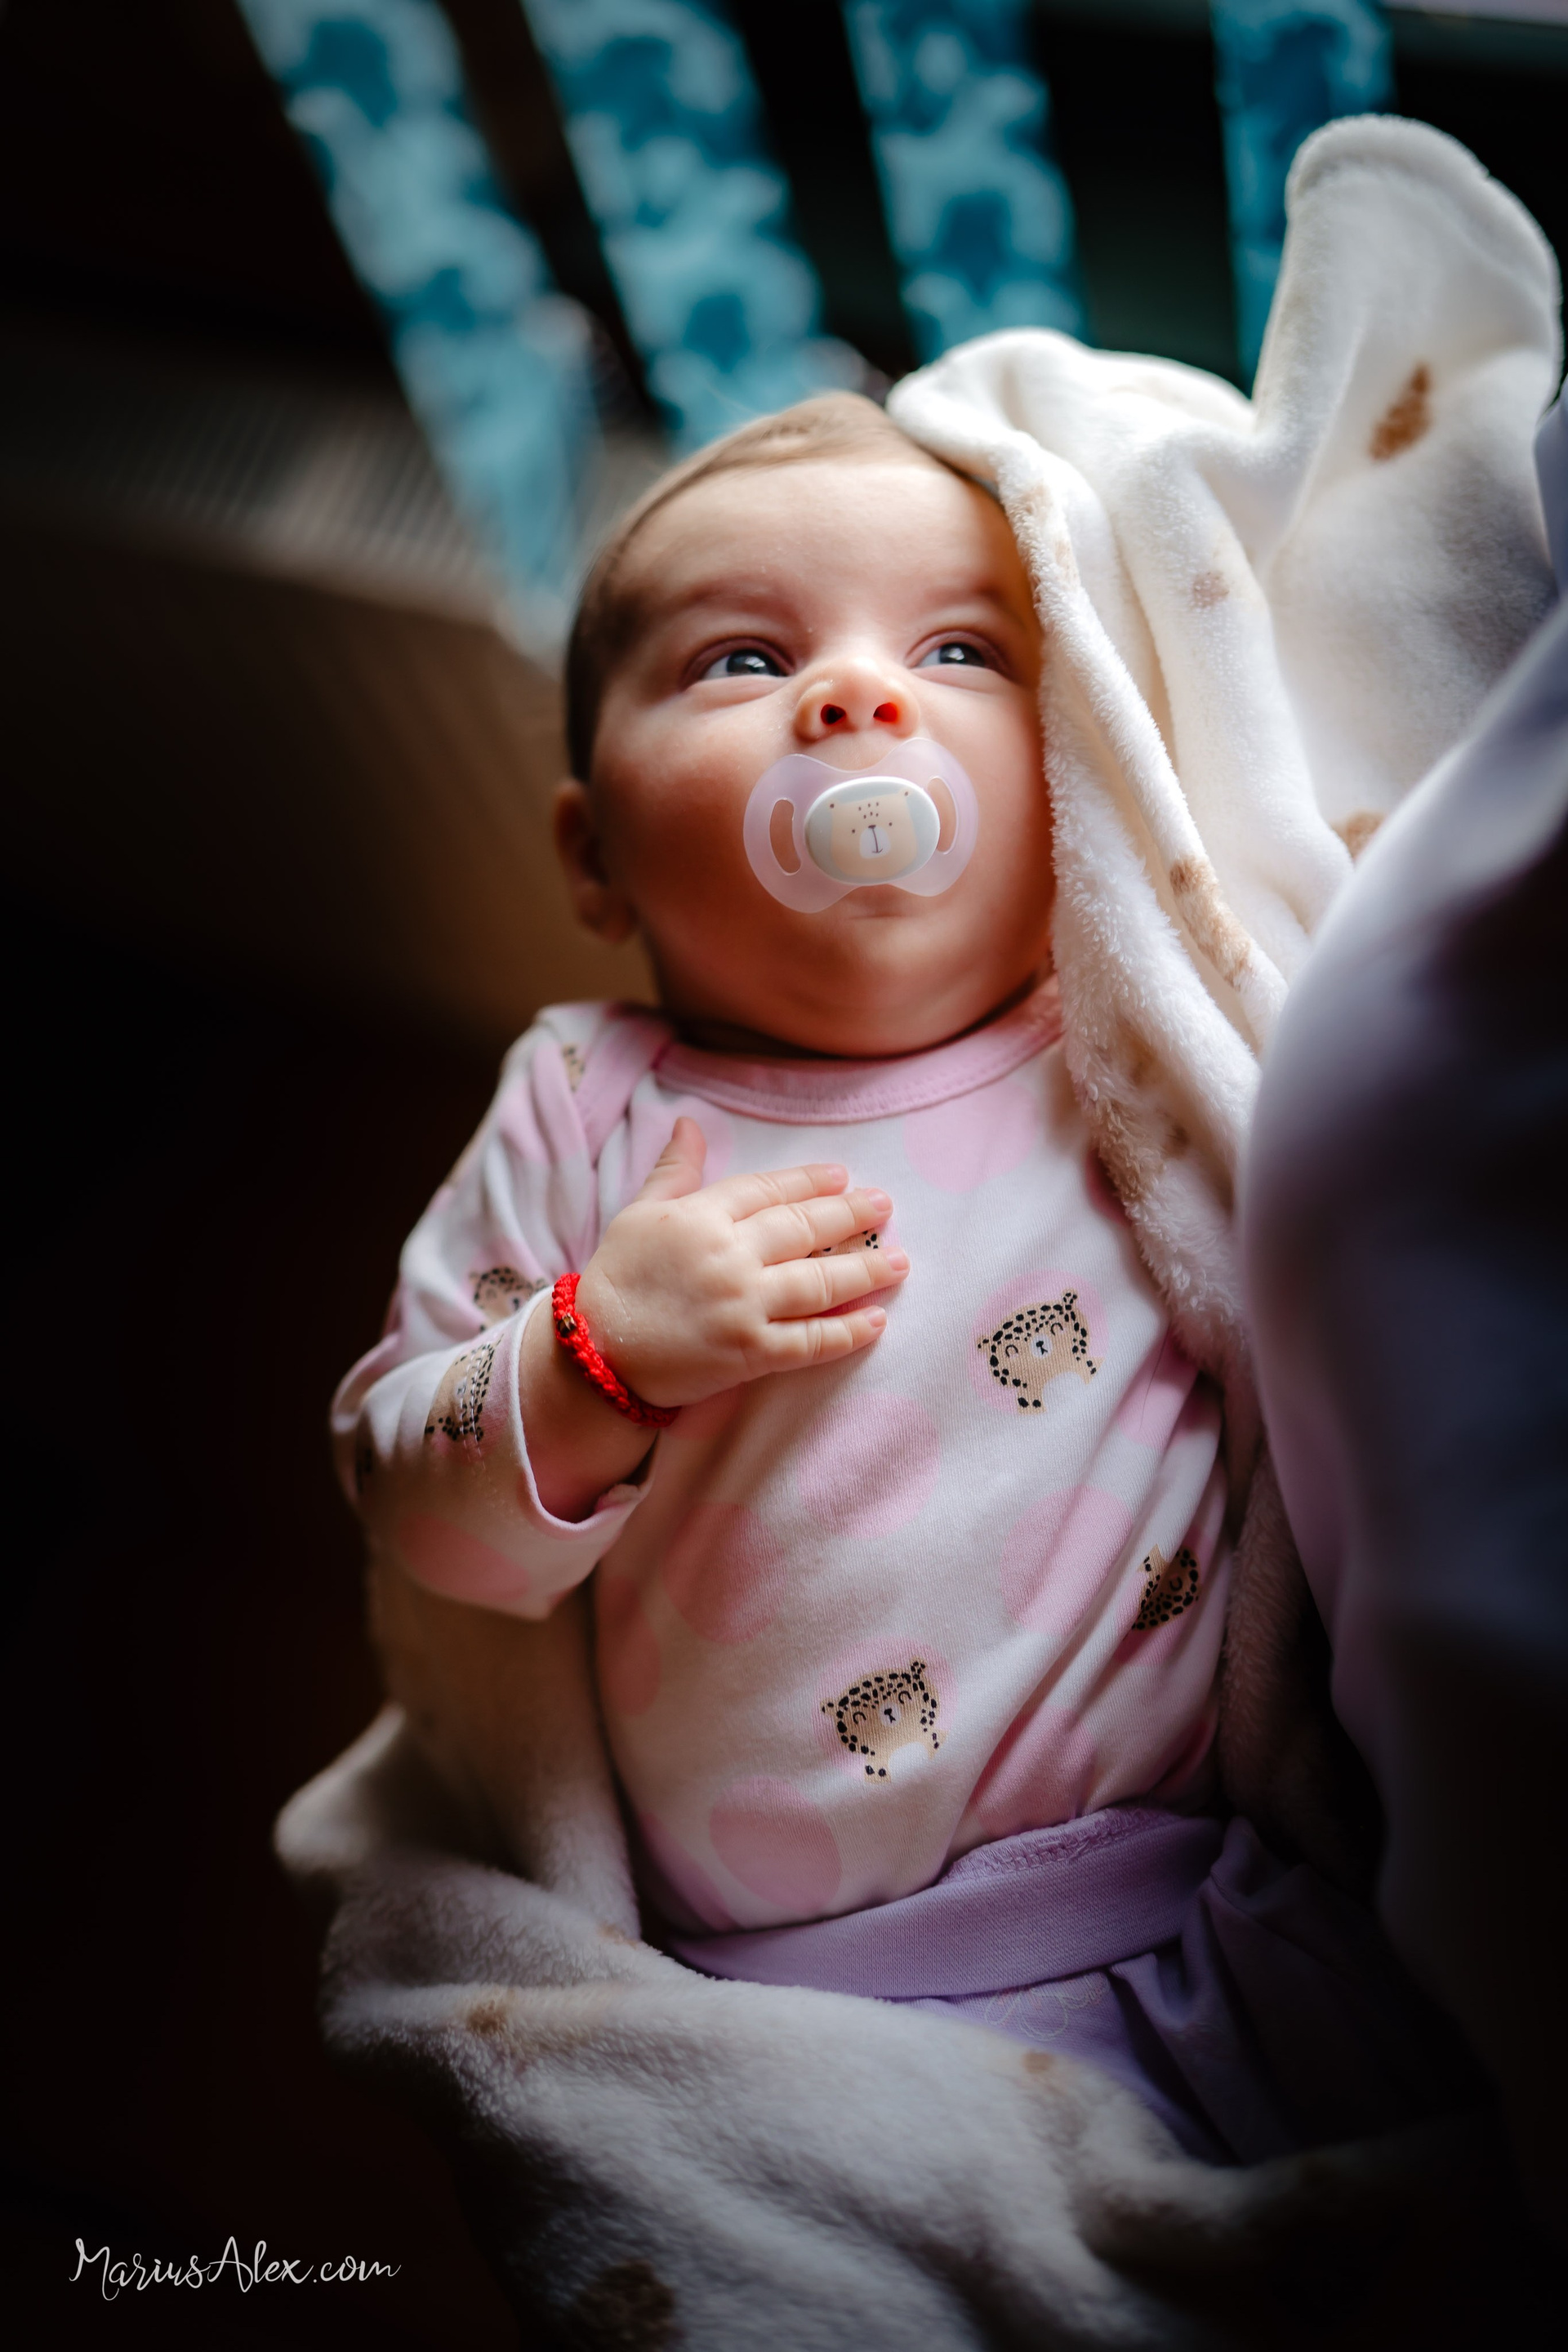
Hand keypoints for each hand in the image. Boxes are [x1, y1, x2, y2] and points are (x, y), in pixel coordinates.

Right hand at [578, 1117, 907, 1408]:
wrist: (594, 1354)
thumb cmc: (616, 1279)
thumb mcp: (639, 1213)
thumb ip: (675, 1171)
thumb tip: (689, 1123)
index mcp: (701, 1216)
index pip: (768, 1190)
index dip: (809, 1182)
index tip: (842, 1175)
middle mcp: (728, 1256)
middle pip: (803, 1230)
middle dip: (850, 1215)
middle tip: (884, 1206)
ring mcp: (742, 1305)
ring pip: (818, 1283)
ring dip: (865, 1270)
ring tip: (900, 1260)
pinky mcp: (749, 1354)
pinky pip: (809, 1341)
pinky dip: (846, 1332)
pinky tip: (877, 1321)